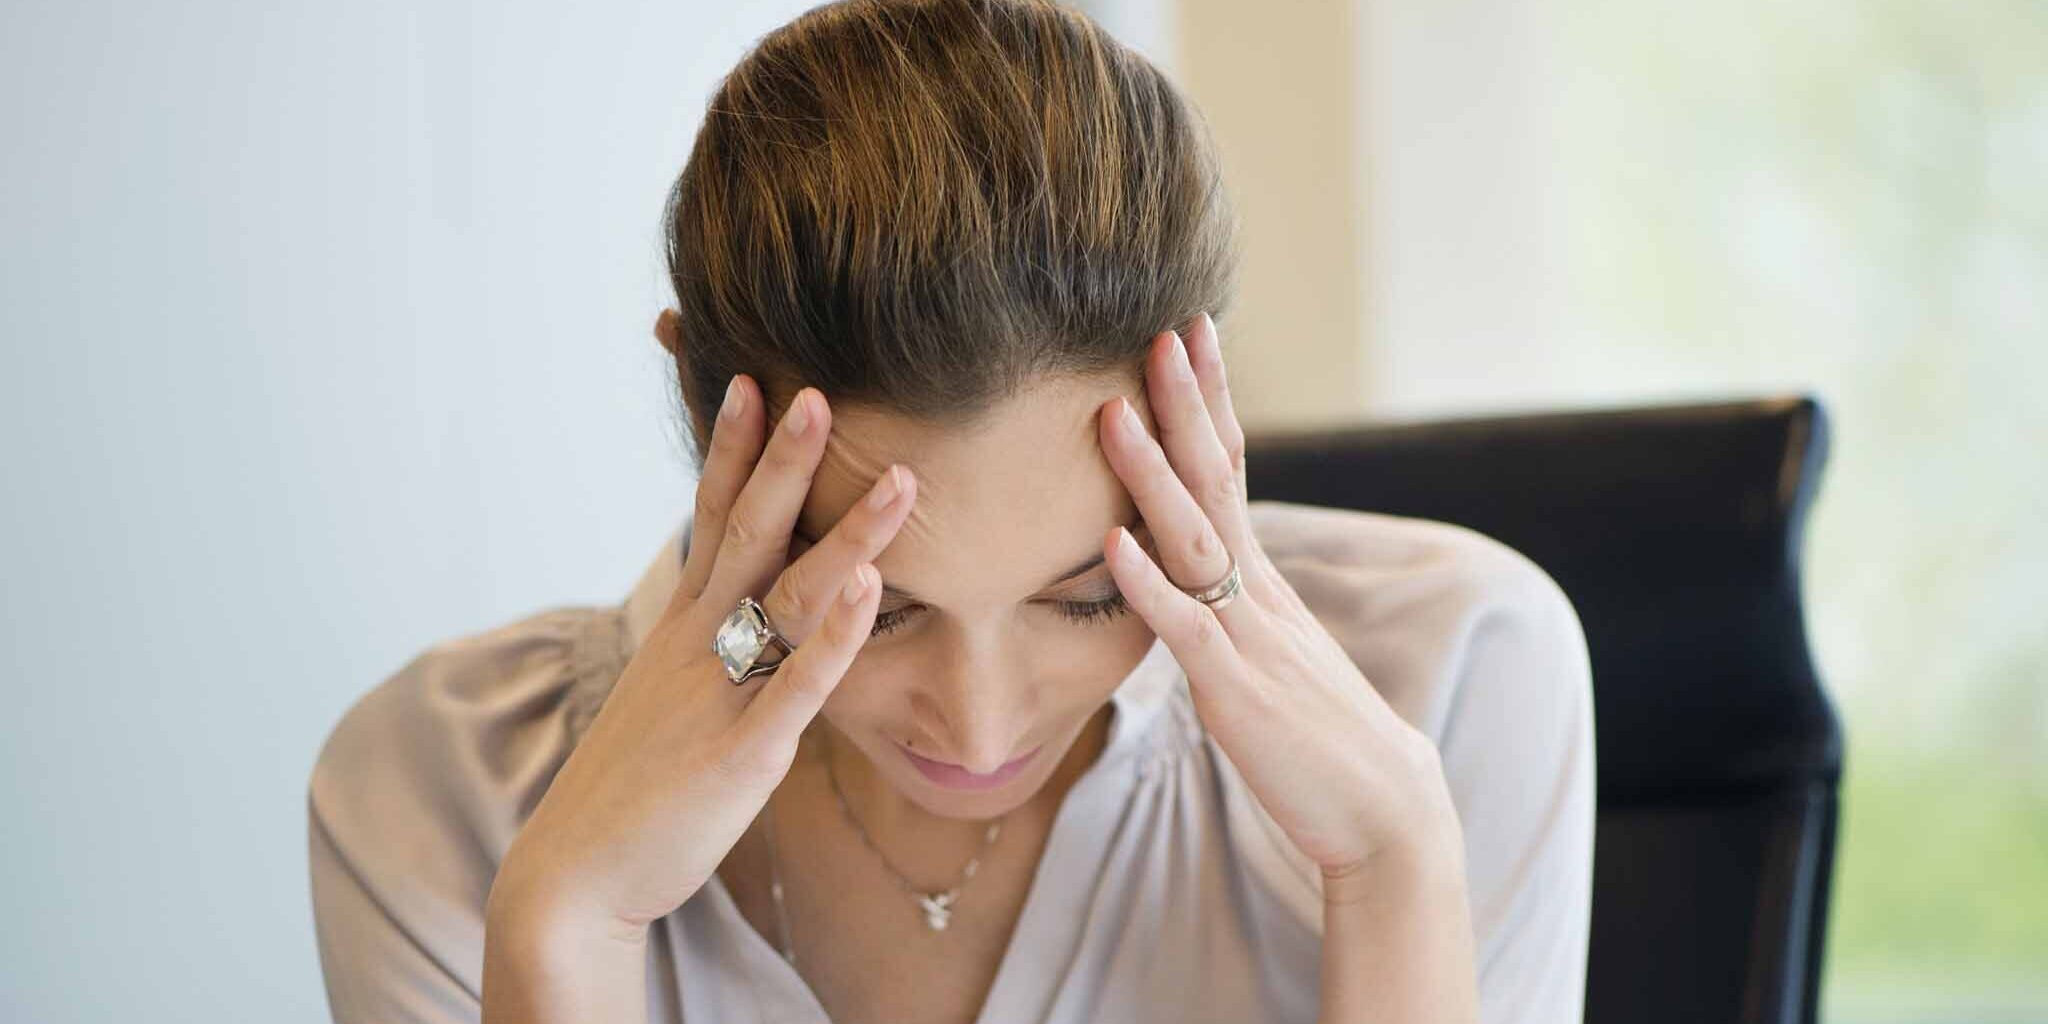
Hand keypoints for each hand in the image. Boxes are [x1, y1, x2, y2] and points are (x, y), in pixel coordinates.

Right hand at [489, 377, 914, 938]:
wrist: (575, 877)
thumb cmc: (634, 787)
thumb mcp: (672, 699)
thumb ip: (714, 650)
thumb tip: (757, 615)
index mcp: (682, 630)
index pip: (711, 519)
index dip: (732, 450)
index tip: (751, 380)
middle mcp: (698, 647)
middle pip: (748, 535)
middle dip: (783, 460)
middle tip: (817, 392)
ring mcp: (720, 695)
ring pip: (789, 598)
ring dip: (846, 536)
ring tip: (899, 481)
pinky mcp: (742, 754)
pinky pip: (796, 686)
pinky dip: (834, 637)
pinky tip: (867, 591)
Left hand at [1094, 313, 1462, 881]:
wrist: (1385, 811)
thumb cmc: (1318, 738)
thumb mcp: (1267, 655)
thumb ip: (1227, 610)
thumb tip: (1186, 576)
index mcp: (1259, 582)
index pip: (1231, 470)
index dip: (1208, 402)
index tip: (1189, 333)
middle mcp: (1255, 593)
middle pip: (1215, 480)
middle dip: (1187, 403)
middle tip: (1164, 329)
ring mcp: (1246, 638)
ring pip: (1193, 539)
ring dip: (1151, 473)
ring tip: (1112, 411)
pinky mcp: (1234, 691)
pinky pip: (1184, 629)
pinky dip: (1147, 584)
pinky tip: (1113, 543)